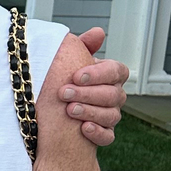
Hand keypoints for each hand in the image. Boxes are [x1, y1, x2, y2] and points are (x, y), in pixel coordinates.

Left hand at [60, 28, 127, 147]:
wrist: (54, 108)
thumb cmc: (66, 79)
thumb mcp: (72, 60)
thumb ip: (84, 46)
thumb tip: (98, 33)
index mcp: (111, 76)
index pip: (116, 71)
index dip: (98, 74)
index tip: (76, 76)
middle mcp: (115, 96)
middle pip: (112, 94)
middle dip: (87, 93)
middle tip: (63, 93)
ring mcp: (111, 116)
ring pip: (111, 115)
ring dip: (89, 112)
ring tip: (69, 110)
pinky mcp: (104, 134)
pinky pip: (108, 137)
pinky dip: (97, 133)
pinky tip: (83, 128)